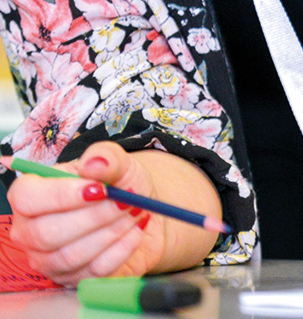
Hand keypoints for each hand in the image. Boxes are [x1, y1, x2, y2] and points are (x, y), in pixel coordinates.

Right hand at [7, 141, 165, 285]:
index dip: (62, 195)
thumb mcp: (118, 162)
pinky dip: (123, 248)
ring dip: (112, 231)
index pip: (27, 198)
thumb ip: (106, 157)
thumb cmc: (119, 183)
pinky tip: (135, 230)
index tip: (100, 189)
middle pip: (48, 233)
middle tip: (126, 201)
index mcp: (31, 195)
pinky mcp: (74, 279)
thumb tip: (94, 163)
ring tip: (134, 211)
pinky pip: (95, 271)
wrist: (140, 211)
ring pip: (71, 255)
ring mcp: (49, 260)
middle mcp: (31, 231)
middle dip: (96, 216)